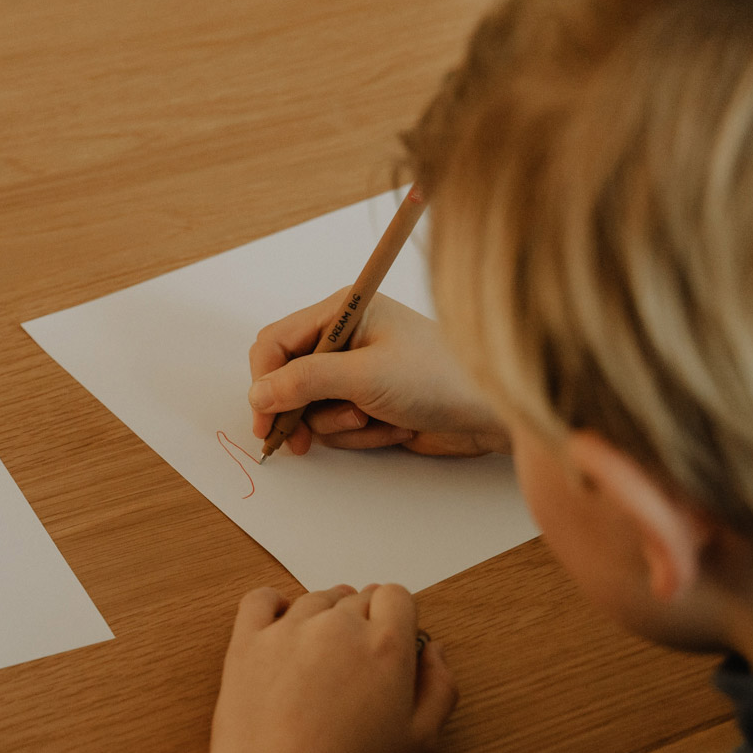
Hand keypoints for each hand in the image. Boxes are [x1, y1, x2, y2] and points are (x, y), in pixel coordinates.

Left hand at [170, 586, 457, 752]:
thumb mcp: (420, 743)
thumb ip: (439, 687)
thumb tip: (433, 649)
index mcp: (385, 646)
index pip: (396, 597)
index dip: (397, 619)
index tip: (391, 646)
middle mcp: (337, 627)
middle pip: (357, 598)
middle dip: (363, 622)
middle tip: (356, 667)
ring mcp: (288, 630)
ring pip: (315, 599)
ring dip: (324, 617)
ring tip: (321, 660)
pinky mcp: (246, 643)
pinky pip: (260, 600)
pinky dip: (273, 605)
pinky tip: (281, 628)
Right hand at [247, 291, 508, 456]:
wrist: (493, 413)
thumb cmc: (440, 377)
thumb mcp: (364, 376)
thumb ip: (304, 381)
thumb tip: (259, 394)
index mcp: (343, 312)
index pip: (276, 342)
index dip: (263, 380)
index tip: (264, 417)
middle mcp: (345, 340)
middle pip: (287, 380)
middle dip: (299, 411)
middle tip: (301, 439)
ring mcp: (357, 375)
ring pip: (311, 410)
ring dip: (338, 426)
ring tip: (372, 420)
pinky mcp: (369, 405)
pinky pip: (337, 428)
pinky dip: (360, 436)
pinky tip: (392, 428)